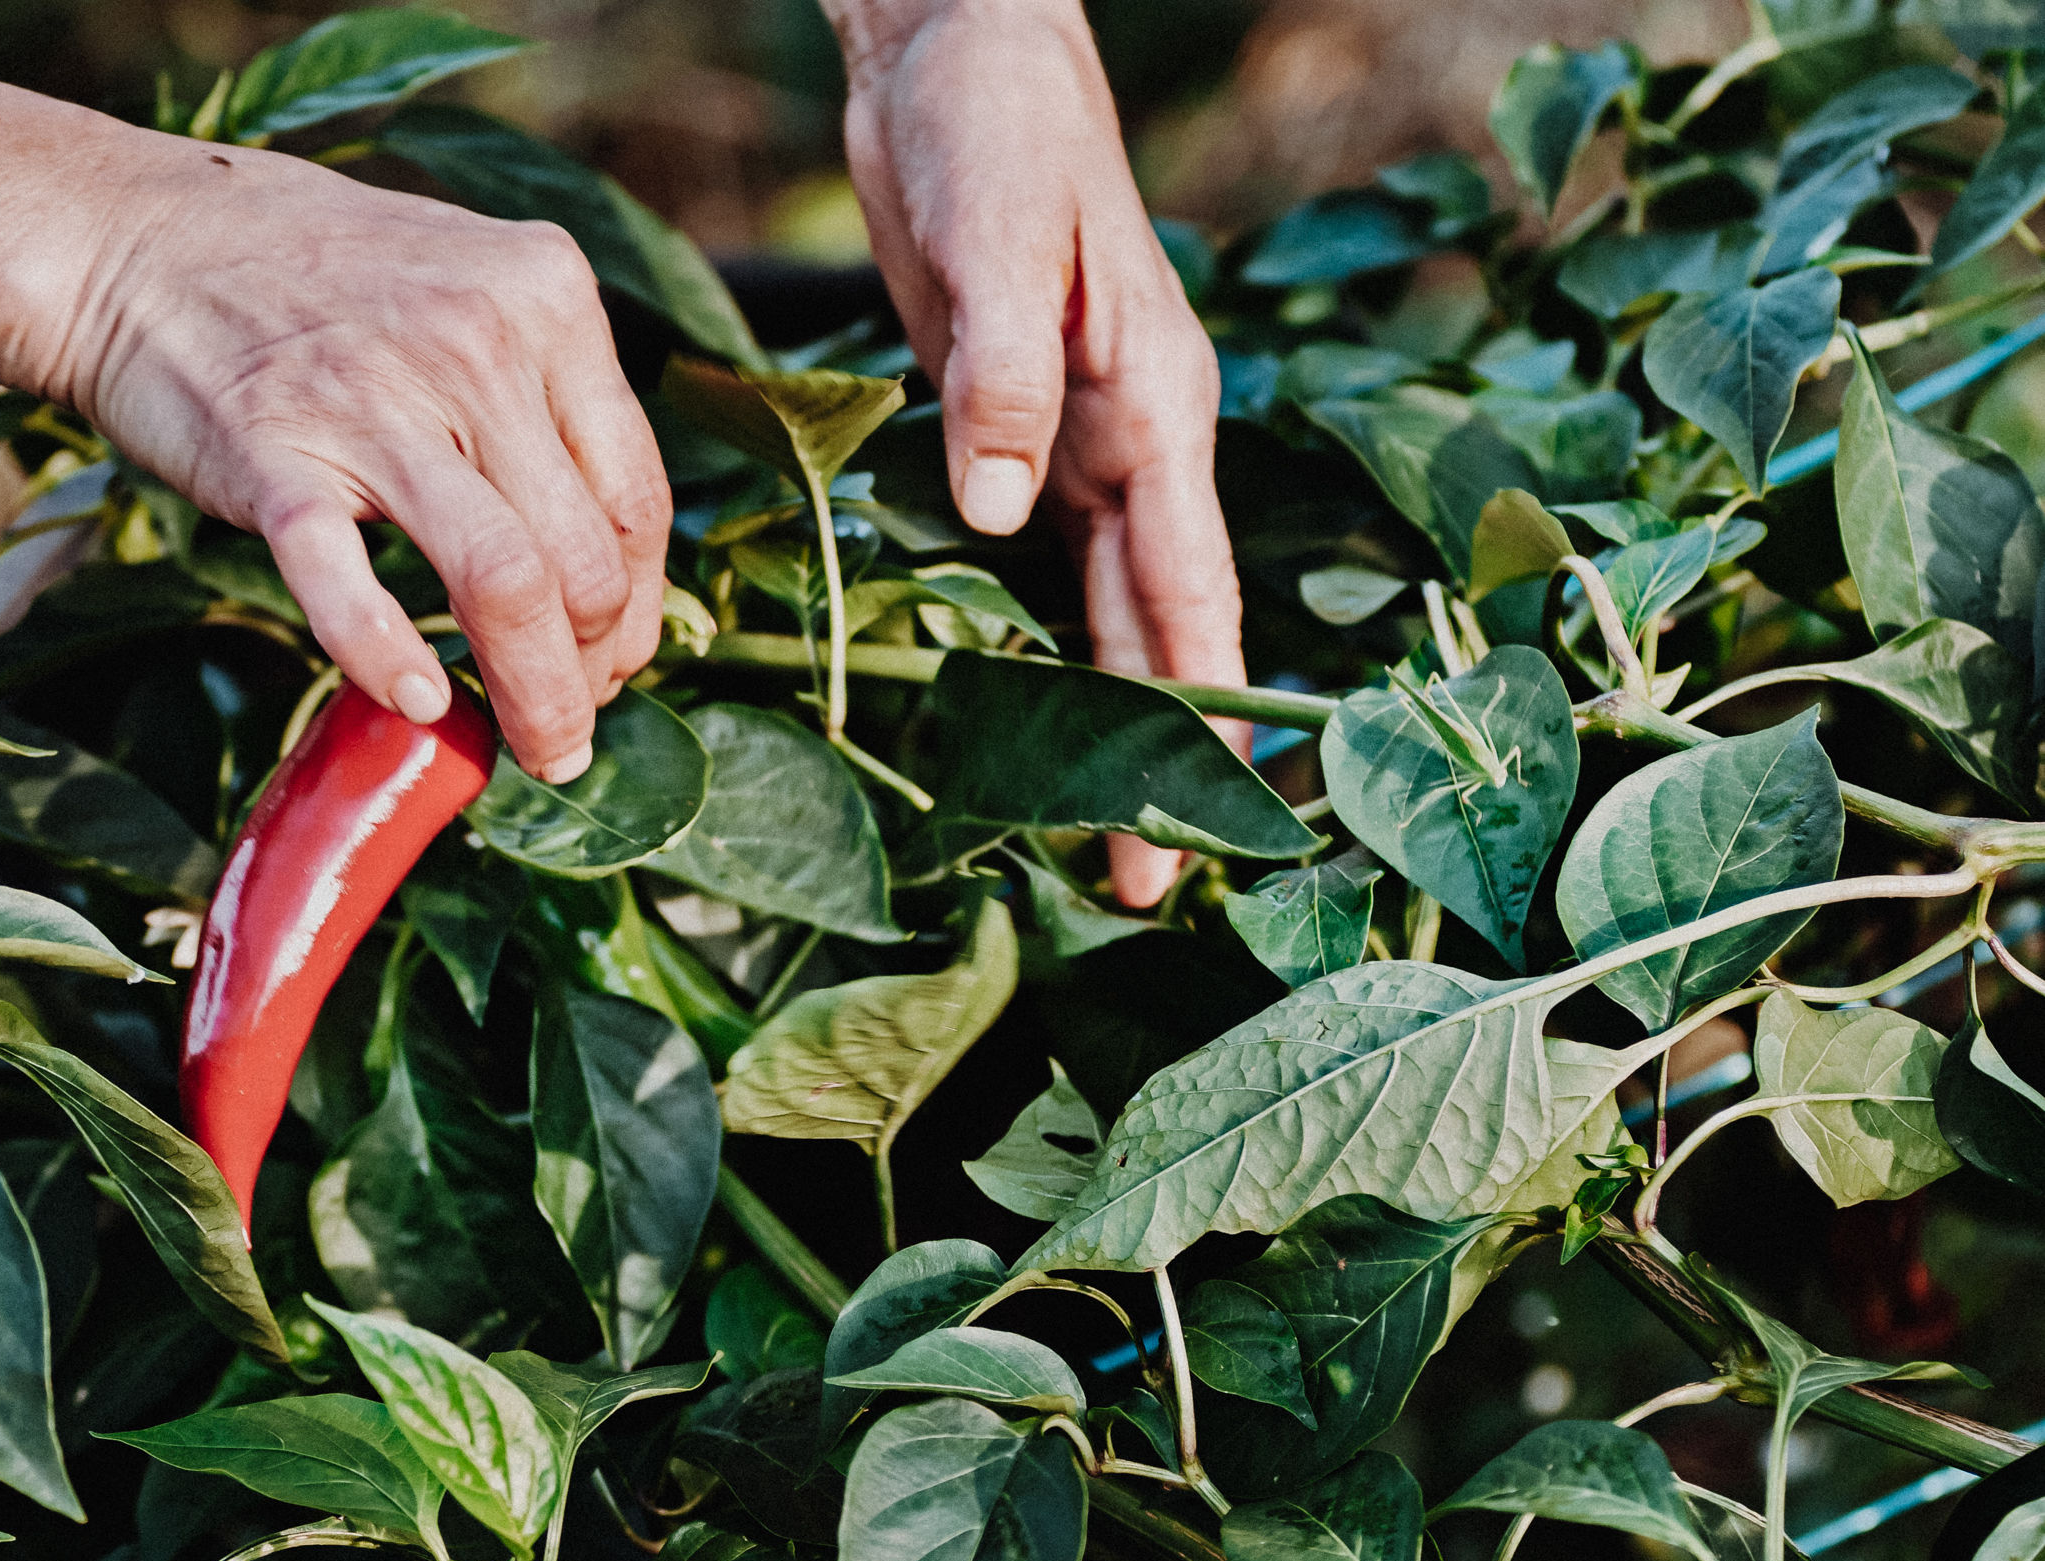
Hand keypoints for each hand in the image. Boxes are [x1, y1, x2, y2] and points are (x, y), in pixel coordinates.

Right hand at [26, 147, 670, 783]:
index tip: (619, 660)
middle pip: (584, 555)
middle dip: (596, 669)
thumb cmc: (315, 277)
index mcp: (547, 294)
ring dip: (535, 694)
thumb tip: (606, 550)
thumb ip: (542, 388)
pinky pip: (349, 584)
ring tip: (534, 750)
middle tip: (572, 723)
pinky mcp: (272, 455)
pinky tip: (417, 702)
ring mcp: (374, 399)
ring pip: (504, 583)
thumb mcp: (467, 284)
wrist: (134, 237)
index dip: (640, 606)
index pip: (636, 494)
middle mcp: (479, 340)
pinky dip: (389, 657)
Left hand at [831, 0, 1246, 904]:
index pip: (1189, 587)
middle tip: (1140, 881)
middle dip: (1162, 751)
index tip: (1197, 827)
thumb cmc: (996, 124)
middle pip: (1164, 621)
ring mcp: (1085, 434)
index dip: (1194, 711)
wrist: (959, 51)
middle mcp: (1137, 436)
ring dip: (1114, 711)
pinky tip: (1038, 698)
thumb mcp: (994, 235)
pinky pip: (1054, 554)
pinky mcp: (1021, 421)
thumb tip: (1005, 513)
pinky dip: (1056, 633)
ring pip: (1114, 601)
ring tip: (1106, 822)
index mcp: (1156, 404)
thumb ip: (1001, 375)